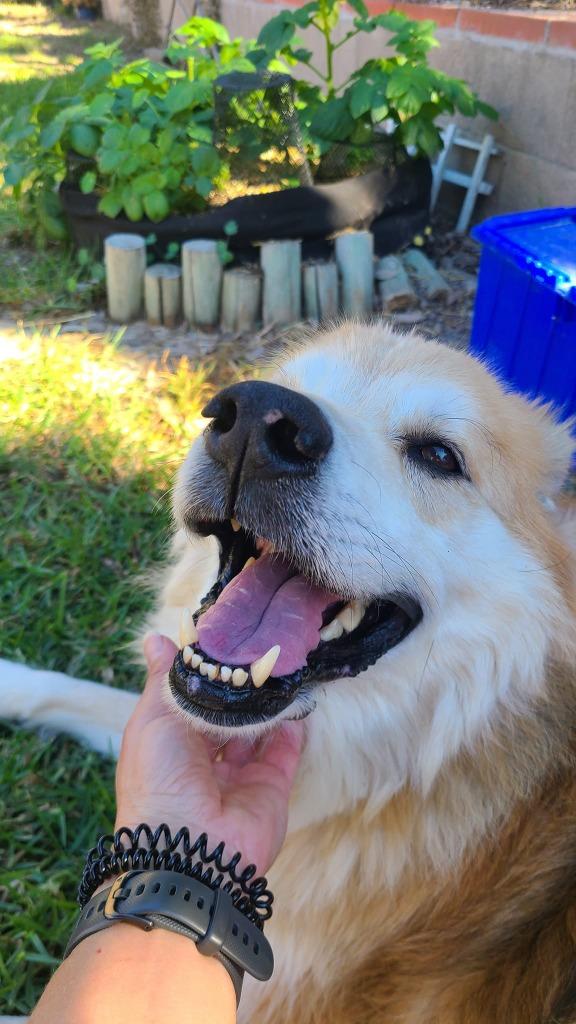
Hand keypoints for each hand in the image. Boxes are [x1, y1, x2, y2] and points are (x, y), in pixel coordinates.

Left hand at [115, 634, 303, 874]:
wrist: (188, 848)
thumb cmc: (158, 780)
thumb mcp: (152, 720)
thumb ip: (162, 680)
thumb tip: (155, 638)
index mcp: (171, 746)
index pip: (191, 704)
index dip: (204, 676)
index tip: (224, 640)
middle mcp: (204, 762)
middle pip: (226, 717)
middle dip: (239, 689)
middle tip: (258, 649)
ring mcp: (240, 777)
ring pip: (257, 731)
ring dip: (266, 704)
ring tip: (279, 667)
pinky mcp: (271, 788)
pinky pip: (286, 752)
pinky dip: (292, 726)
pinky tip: (295, 697)